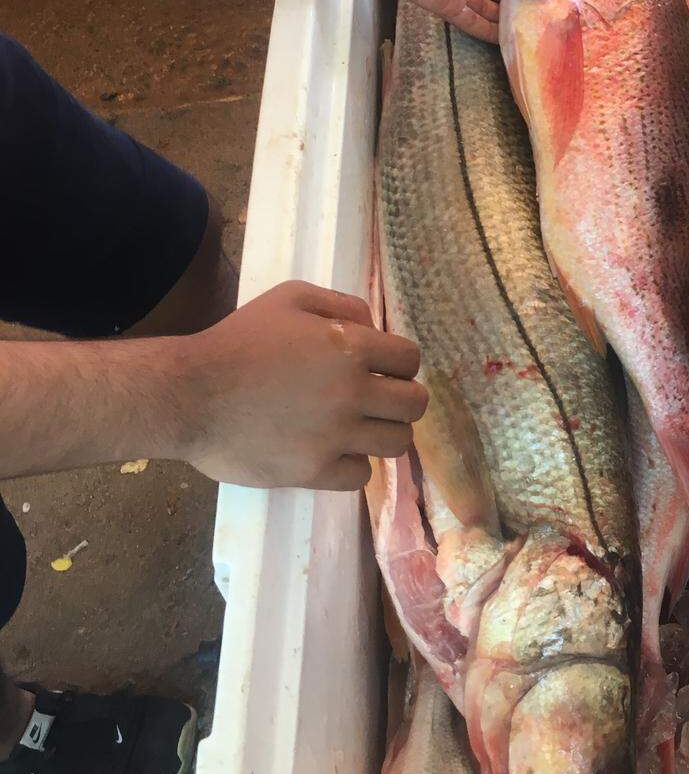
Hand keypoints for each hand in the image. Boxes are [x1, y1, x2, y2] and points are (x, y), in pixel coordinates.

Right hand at [173, 281, 426, 489]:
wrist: (189, 394)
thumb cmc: (237, 340)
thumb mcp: (289, 298)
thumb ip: (340, 304)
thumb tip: (374, 326)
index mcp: (350, 347)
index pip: (410, 359)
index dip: (399, 363)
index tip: (382, 370)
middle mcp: (352, 392)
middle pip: (414, 405)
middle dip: (400, 400)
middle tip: (377, 401)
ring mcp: (335, 435)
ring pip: (397, 443)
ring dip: (383, 433)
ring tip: (359, 428)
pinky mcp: (313, 471)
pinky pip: (361, 475)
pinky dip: (352, 464)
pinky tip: (333, 452)